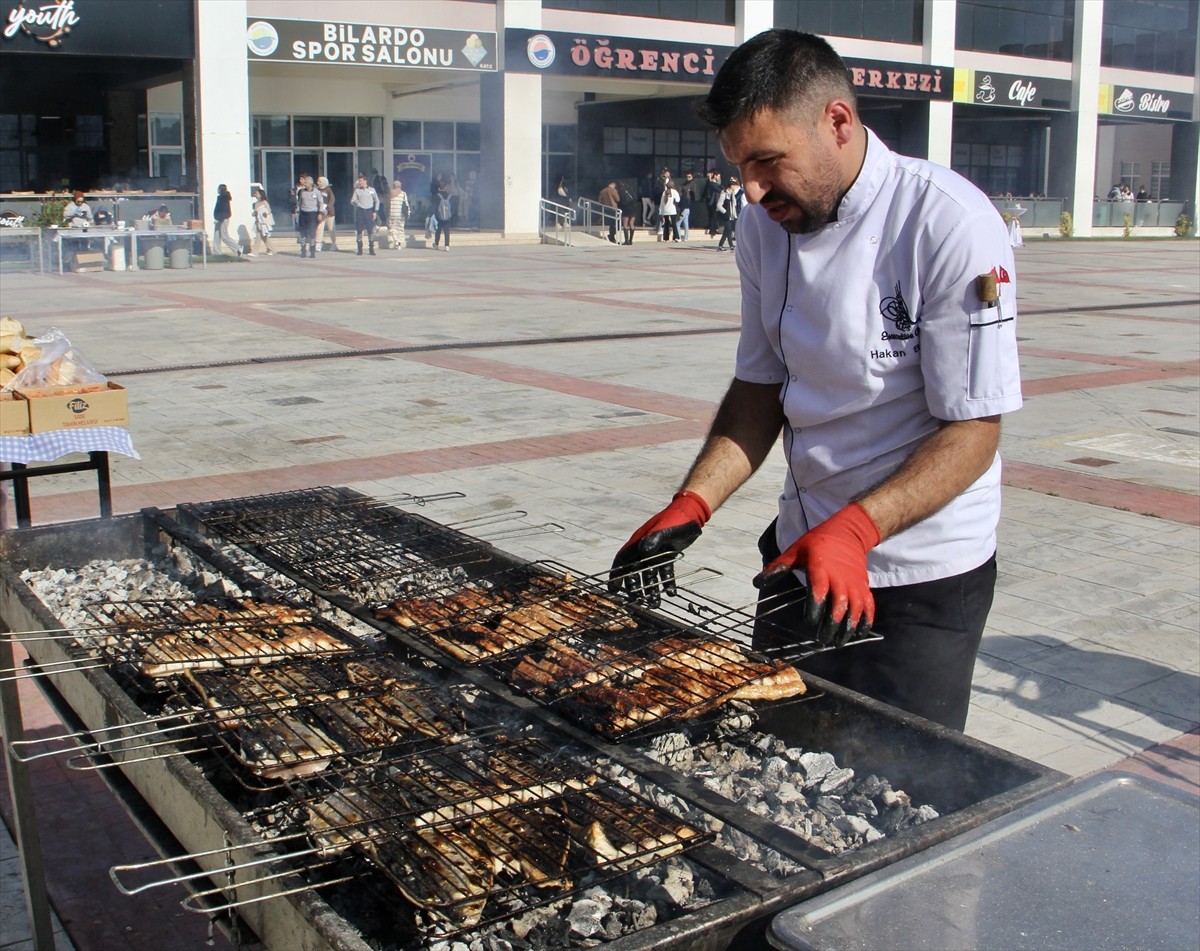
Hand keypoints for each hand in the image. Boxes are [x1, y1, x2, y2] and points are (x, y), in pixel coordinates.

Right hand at [609, 491, 710, 606]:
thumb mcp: (663, 530)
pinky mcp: (668, 555)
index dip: (616, 575)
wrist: (691, 513)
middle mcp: (644, 549)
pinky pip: (665, 572)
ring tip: (655, 604)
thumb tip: (642, 552)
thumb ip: (653, 541)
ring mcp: (656, 553)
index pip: (622, 561)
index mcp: (638, 542)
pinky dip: (667, 582)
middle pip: (635, 572)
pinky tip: (671, 593)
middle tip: (636, 602)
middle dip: (634, 587)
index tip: (613, 590)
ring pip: (651, 574)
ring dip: (652, 589)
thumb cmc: (675, 520)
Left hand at [754, 502, 880, 646]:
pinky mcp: (864, 586)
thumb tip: (757, 583)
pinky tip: (858, 635)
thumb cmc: (816, 543)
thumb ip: (777, 568)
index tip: (809, 623)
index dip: (815, 608)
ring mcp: (854, 583)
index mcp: (821, 568)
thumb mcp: (794, 551)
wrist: (848, 532)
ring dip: (848, 628)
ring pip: (855, 609)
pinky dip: (866, 621)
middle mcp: (840, 578)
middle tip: (822, 641)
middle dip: (831, 625)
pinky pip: (869, 606)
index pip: (819, 591)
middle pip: (839, 605)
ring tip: (837, 643)